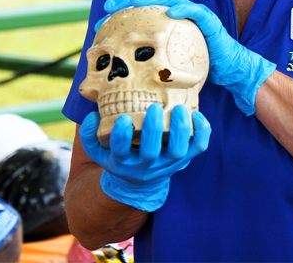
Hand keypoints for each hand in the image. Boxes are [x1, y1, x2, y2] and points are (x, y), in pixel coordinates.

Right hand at [79, 103, 209, 211]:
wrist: (139, 184)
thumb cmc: (119, 158)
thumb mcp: (99, 151)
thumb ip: (89, 135)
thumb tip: (93, 115)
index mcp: (123, 163)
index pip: (120, 152)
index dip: (121, 137)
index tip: (123, 119)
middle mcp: (145, 167)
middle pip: (150, 153)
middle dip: (153, 129)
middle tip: (154, 107)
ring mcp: (167, 165)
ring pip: (178, 152)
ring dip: (180, 130)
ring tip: (179, 109)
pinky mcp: (184, 160)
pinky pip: (198, 148)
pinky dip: (202, 132)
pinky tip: (198, 114)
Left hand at [101, 0, 276, 115]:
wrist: (229, 71)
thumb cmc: (198, 68)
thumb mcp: (168, 65)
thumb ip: (151, 63)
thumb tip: (123, 77)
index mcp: (168, 23)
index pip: (141, 13)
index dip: (122, 14)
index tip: (101, 20)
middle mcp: (180, 14)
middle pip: (152, 0)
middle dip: (129, 0)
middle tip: (110, 5)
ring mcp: (195, 15)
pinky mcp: (210, 22)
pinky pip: (197, 12)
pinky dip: (184, 9)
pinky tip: (172, 11)